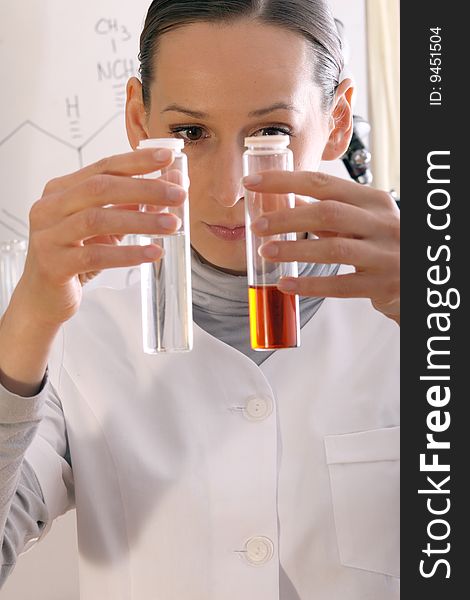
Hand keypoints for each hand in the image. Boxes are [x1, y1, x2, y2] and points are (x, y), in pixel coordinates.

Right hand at [16, 148, 185, 326]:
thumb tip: (171, 189)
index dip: (136, 161)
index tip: (167, 157)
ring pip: (97, 220)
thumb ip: (131, 207)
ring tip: (172, 225)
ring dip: (140, 220)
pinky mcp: (54, 264)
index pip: (103, 167)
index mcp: (61, 191)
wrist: (43, 299)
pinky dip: (127, 254)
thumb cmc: (74, 258)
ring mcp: (48, 236)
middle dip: (144, 188)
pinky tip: (152, 253)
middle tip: (178, 194)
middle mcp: (50, 208)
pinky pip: (95, 255)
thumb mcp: (105, 228)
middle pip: (100, 188)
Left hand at [243, 171, 399, 324]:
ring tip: (266, 253)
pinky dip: (310, 284)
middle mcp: (381, 223)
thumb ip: (327, 212)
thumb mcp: (362, 221)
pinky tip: (286, 284)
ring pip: (333, 249)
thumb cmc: (385, 245)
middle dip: (286, 218)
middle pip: (327, 213)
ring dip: (294, 250)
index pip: (323, 183)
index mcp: (372, 201)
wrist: (419, 277)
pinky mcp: (381, 284)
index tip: (253, 183)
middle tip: (257, 226)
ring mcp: (384, 254)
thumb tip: (286, 199)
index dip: (285, 181)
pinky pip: (340, 285)